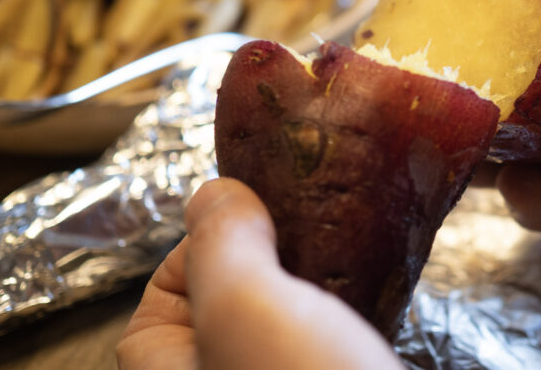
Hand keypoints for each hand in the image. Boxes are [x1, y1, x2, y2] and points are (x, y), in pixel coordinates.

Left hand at [117, 178, 401, 369]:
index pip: (164, 294)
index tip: (257, 215)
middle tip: (314, 225)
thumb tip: (214, 195)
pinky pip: (328, 345)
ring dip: (317, 283)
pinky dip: (349, 314)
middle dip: (271, 257)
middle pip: (229, 302)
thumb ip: (221, 244)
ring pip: (286, 322)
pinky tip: (377, 294)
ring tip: (350, 251)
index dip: (206, 244)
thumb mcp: (247, 306)